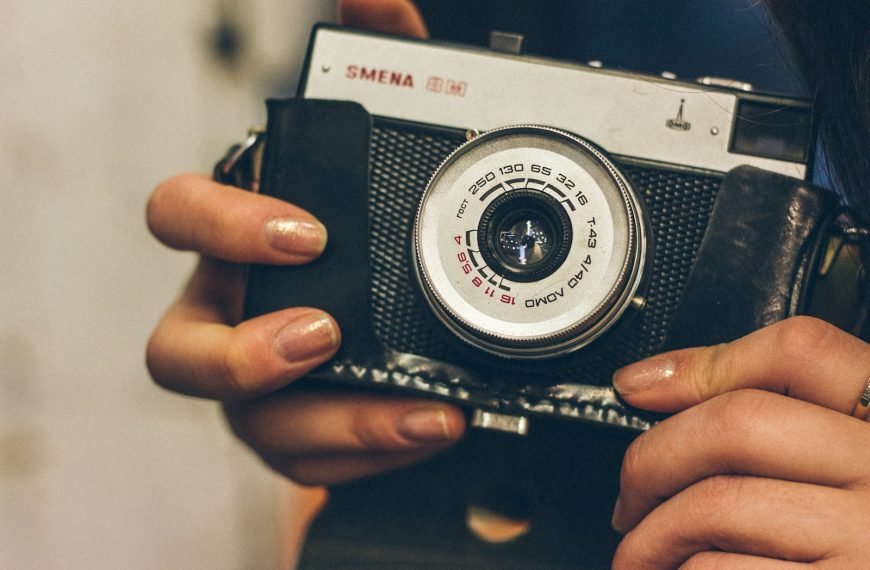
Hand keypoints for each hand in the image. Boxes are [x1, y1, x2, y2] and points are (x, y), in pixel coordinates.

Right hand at [145, 1, 465, 486]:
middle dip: (240, 354)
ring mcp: (263, 386)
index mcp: (239, 238)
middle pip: (177, 350)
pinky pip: (316, 462)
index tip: (304, 231)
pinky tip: (438, 426)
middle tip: (323, 336)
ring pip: (254, 424)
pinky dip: (376, 450)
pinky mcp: (306, 434)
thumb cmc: (364, 225)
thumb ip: (378, 68)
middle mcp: (234, 313)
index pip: (180, 217)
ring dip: (335, 424)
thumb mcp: (381, 142)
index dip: (221, 224)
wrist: (390, 310)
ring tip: (427, 413)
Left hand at [610, 316, 869, 567]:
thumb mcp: (846, 466)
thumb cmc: (855, 539)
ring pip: (716, 504)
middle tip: (629, 495)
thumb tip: (648, 383)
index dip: (705, 363)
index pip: (803, 350)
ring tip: (642, 552)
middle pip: (737, 424)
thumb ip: (776, 419)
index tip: (639, 388)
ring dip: (650, 535)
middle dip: (651, 458)